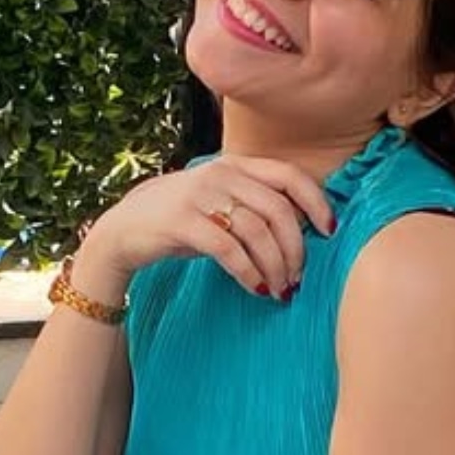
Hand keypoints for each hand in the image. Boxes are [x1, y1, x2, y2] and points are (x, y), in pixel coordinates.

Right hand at [80, 154, 336, 303]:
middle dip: (296, 249)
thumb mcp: (220, 202)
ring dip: (275, 267)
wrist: (125, 229)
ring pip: (257, 232)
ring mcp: (201, 195)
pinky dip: (249, 273)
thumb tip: (302, 228)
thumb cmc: (182, 221)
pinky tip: (257, 289)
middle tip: (298, 278)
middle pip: (278, 210)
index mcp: (235, 164)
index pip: (290, 175)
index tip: (329, 232)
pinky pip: (229, 250)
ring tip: (280, 290)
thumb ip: (255, 204)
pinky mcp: (183, 222)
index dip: (317, 203)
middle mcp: (221, 173)